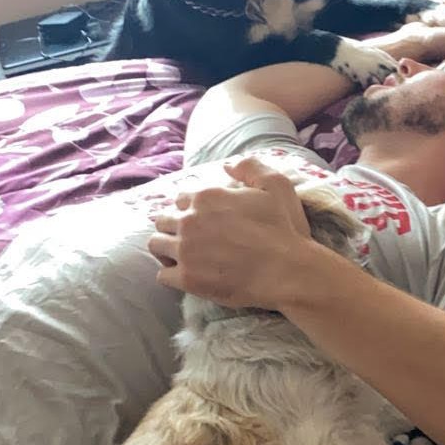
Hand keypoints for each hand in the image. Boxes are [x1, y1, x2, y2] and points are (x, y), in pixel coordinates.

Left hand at [148, 155, 326, 309]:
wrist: (288, 272)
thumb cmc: (284, 229)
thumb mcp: (277, 185)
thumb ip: (250, 167)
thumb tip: (226, 165)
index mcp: (206, 197)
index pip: (180, 199)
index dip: (190, 209)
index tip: (202, 220)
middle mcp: (189, 221)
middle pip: (163, 220)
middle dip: (173, 228)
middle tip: (190, 239)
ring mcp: (185, 251)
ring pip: (156, 245)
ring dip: (166, 249)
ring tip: (182, 256)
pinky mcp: (188, 279)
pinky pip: (162, 276)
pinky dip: (171, 275)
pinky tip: (186, 275)